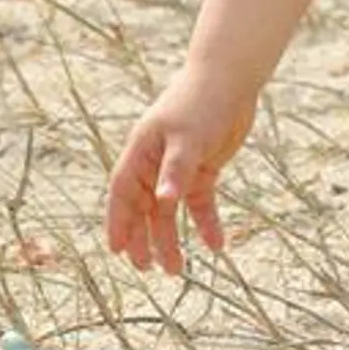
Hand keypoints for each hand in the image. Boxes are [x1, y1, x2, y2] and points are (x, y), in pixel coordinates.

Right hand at [104, 70, 255, 274]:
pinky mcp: (203, 168)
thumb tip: (163, 203)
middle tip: (149, 269)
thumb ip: (176, 171)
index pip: (123, 193)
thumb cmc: (202, 103)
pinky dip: (206, 223)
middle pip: (144, 207)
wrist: (231, 79)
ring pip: (169, 209)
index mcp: (142, 152)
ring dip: (171, 237)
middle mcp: (156, 162)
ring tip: (177, 270)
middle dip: (144, 238)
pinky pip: (200, 202)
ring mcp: (179, 166)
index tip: (117, 250)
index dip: (118, 221)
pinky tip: (216, 245)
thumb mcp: (188, 138)